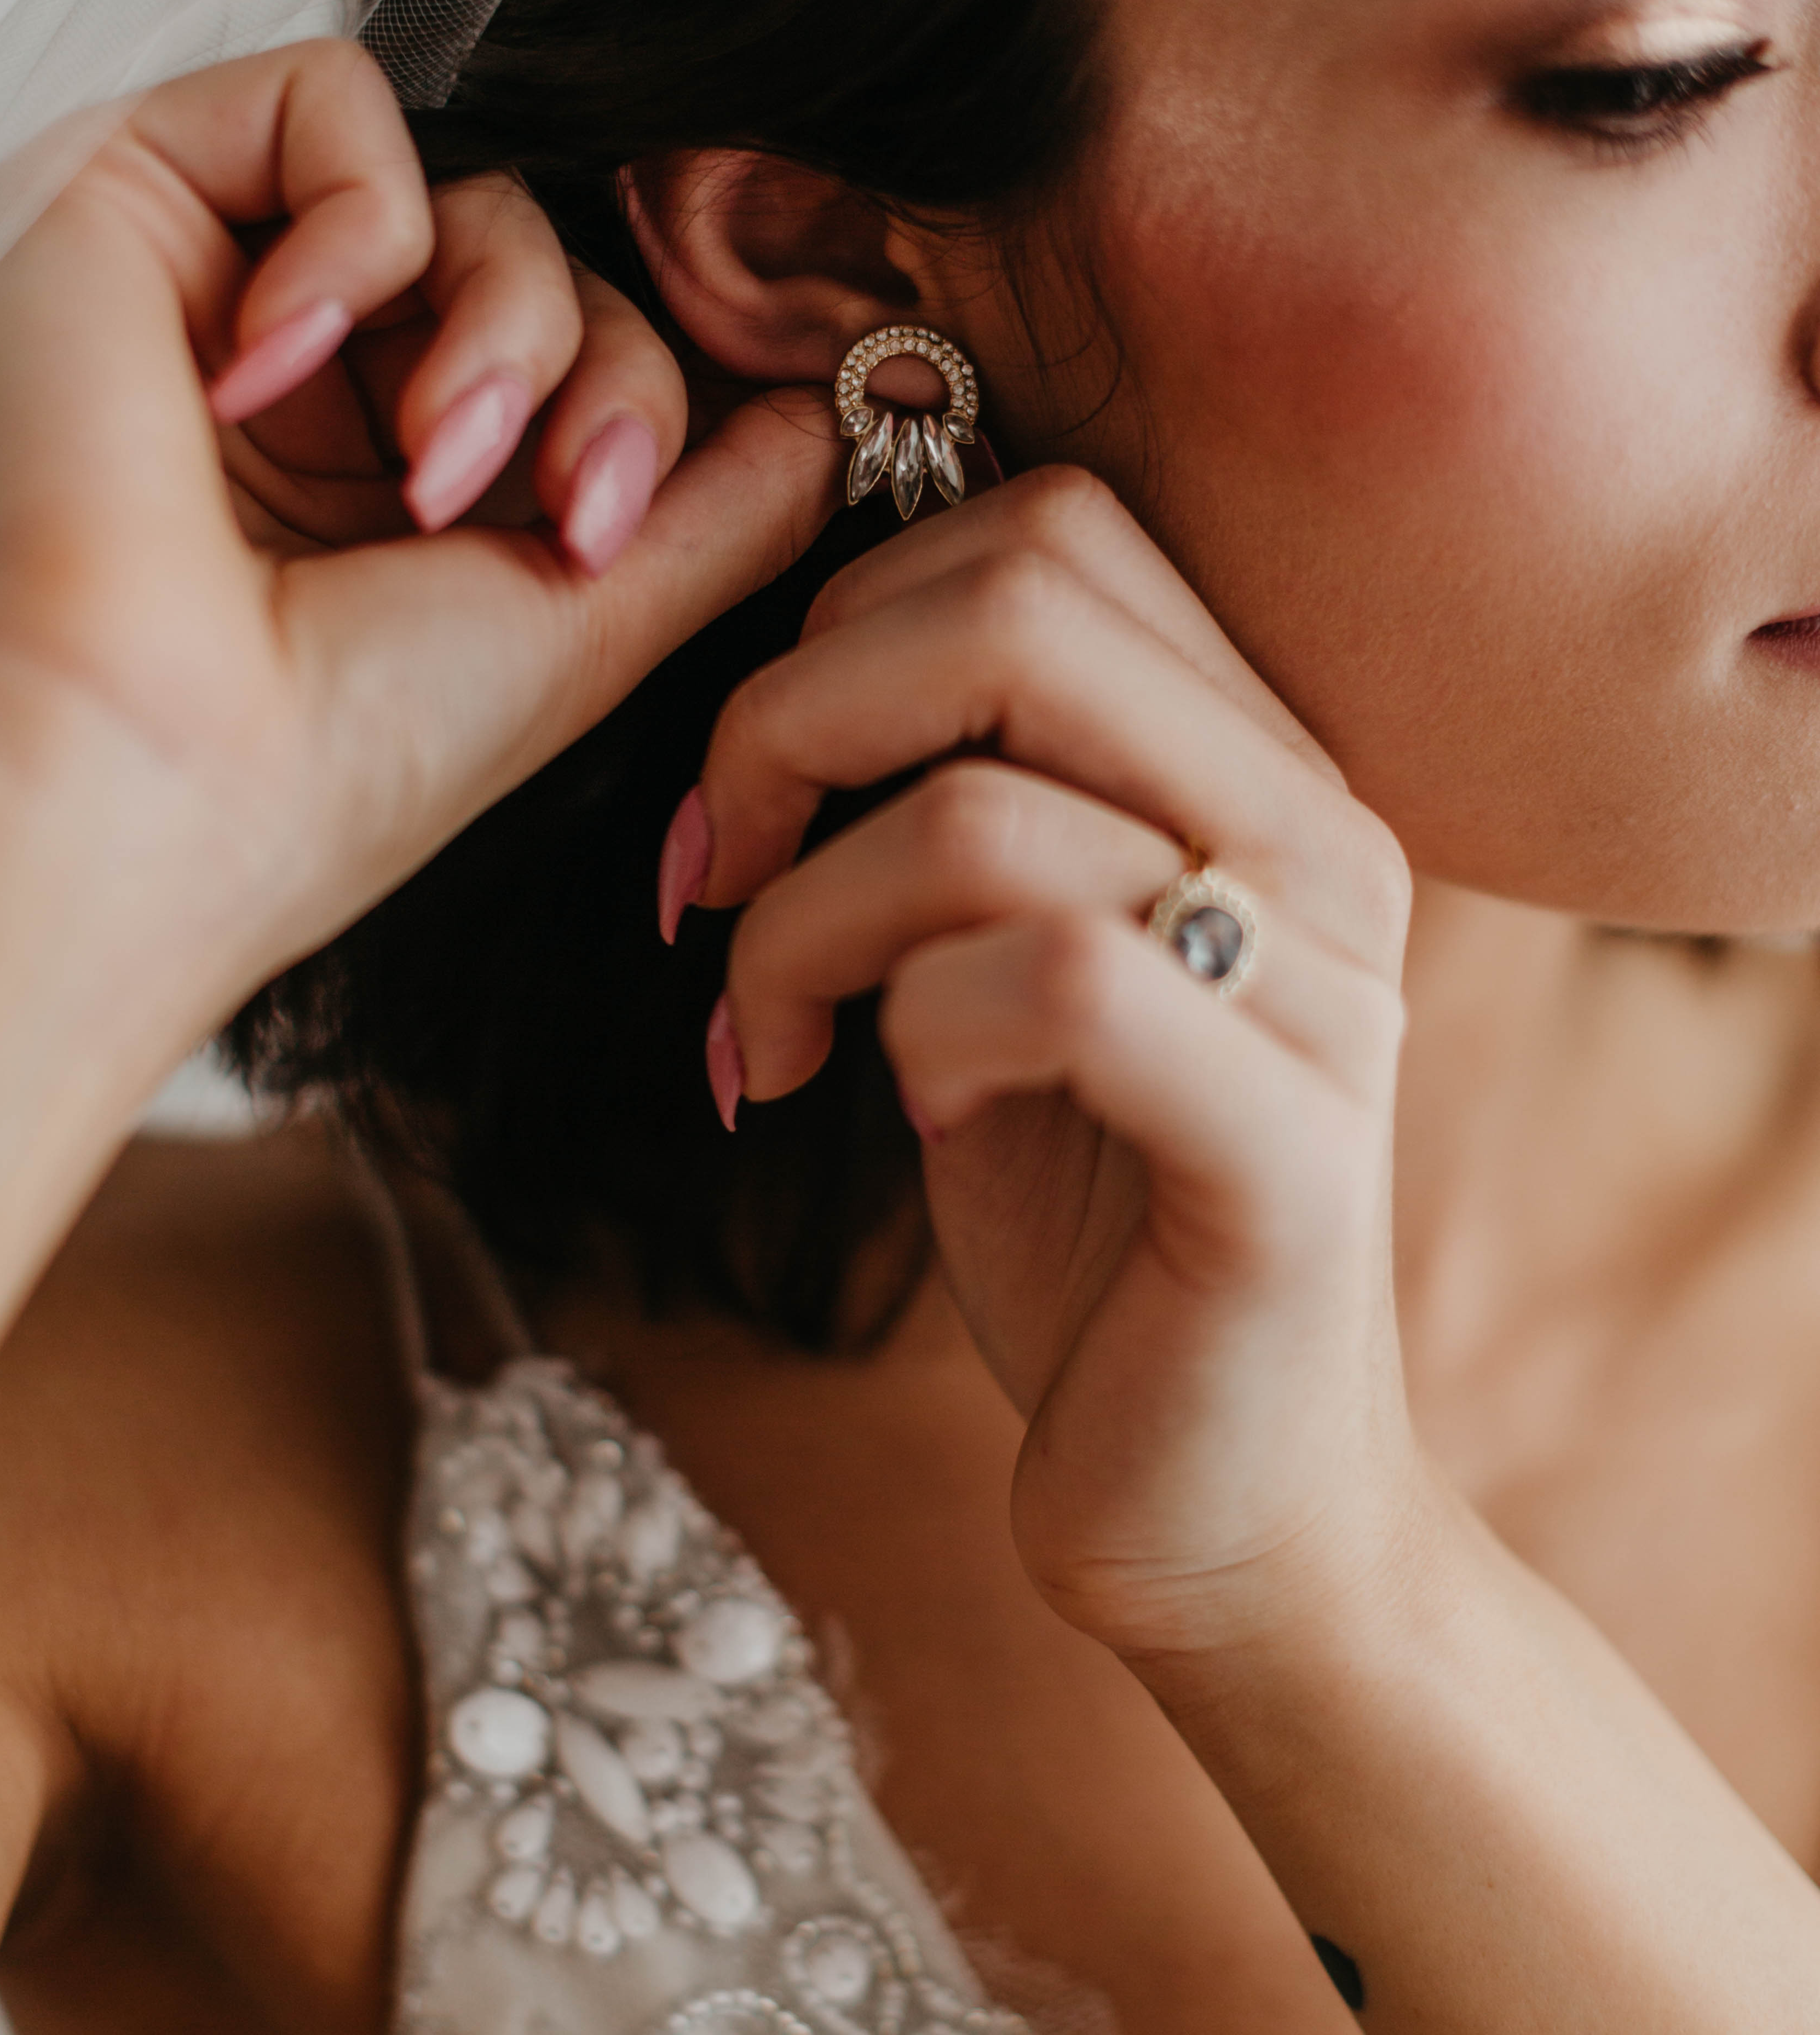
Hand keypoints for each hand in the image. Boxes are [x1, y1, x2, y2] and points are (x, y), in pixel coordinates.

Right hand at [0, 41, 837, 1055]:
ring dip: (496, 320)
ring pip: (463, 188)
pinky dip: (358, 227)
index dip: (640, 407)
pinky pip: (328, 103)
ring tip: (429, 466)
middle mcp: (311, 386)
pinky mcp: (128, 197)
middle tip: (552, 506)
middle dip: (591, 371)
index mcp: (398, 486)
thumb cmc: (337, 753)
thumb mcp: (586, 619)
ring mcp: (222, 290)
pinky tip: (277, 363)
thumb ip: (716, 504)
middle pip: (545, 260)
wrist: (130, 771)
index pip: (586, 351)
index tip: (607, 529)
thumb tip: (825, 408)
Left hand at [679, 467, 1420, 1655]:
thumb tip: (780, 678)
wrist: (1219, 1501)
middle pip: (1015, 606)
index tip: (748, 790)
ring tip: (770, 1039)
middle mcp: (1321, 837)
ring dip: (803, 925)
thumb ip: (953, 799)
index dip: (837, 618)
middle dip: (788, 720)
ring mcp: (1325, 989)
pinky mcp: (1290, 1149)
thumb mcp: (999, 966)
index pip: (1044, 533)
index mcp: (1259, 763)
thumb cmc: (1086, 1218)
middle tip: (709, 879)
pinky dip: (909, 1032)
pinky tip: (899, 1113)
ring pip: (987, 814)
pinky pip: (1054, 982)